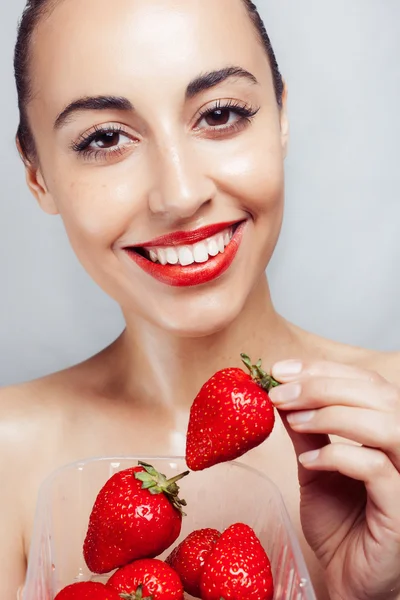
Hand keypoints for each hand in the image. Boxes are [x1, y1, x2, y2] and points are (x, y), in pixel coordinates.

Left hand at [269, 359, 399, 599]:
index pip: (365, 382)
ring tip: (293, 419)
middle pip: (378, 394)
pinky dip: (337, 457)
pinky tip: (307, 463)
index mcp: (386, 430)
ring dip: (331, 414)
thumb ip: (306, 431)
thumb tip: (281, 393)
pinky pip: (376, 468)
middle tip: (279, 391)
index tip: (280, 369)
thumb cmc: (340, 522)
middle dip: (322, 385)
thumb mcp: (314, 466)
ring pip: (385, 424)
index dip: (323, 369)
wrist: (350, 577)